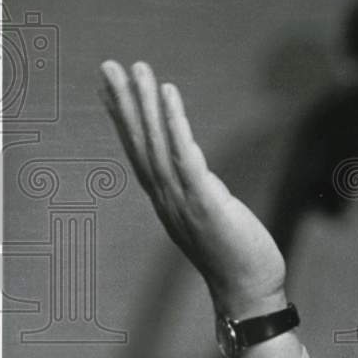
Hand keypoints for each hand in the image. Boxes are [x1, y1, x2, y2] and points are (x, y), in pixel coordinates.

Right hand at [97, 60, 286, 317]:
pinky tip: (168, 93)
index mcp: (167, 200)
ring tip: (137, 68)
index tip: (110, 90)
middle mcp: (167, 197)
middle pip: (140, 142)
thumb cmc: (236, 256)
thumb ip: (198, 195)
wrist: (249, 292)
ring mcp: (182, 199)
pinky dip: (174, 121)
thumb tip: (196, 175)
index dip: (124, 120)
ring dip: (144, 103)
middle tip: (108, 66)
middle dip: (124, 102)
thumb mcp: (211, 217)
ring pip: (156, 142)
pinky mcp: (204, 199)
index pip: (140, 152)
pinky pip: (184, 153)